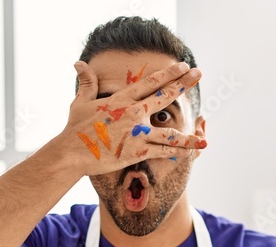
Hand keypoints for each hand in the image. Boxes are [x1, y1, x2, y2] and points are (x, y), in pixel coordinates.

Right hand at [60, 60, 206, 174]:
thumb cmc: (75, 128)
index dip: (169, 73)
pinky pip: (162, 152)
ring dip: (188, 136)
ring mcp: (137, 133)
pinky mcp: (137, 152)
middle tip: (199, 73)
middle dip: (184, 84)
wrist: (71, 152)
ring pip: (169, 133)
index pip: (151, 82)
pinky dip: (177, 153)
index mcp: (122, 100)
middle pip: (164, 96)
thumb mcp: (79, 102)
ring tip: (204, 137)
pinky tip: (190, 154)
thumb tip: (78, 63)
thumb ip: (87, 83)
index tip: (182, 65)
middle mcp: (133, 113)